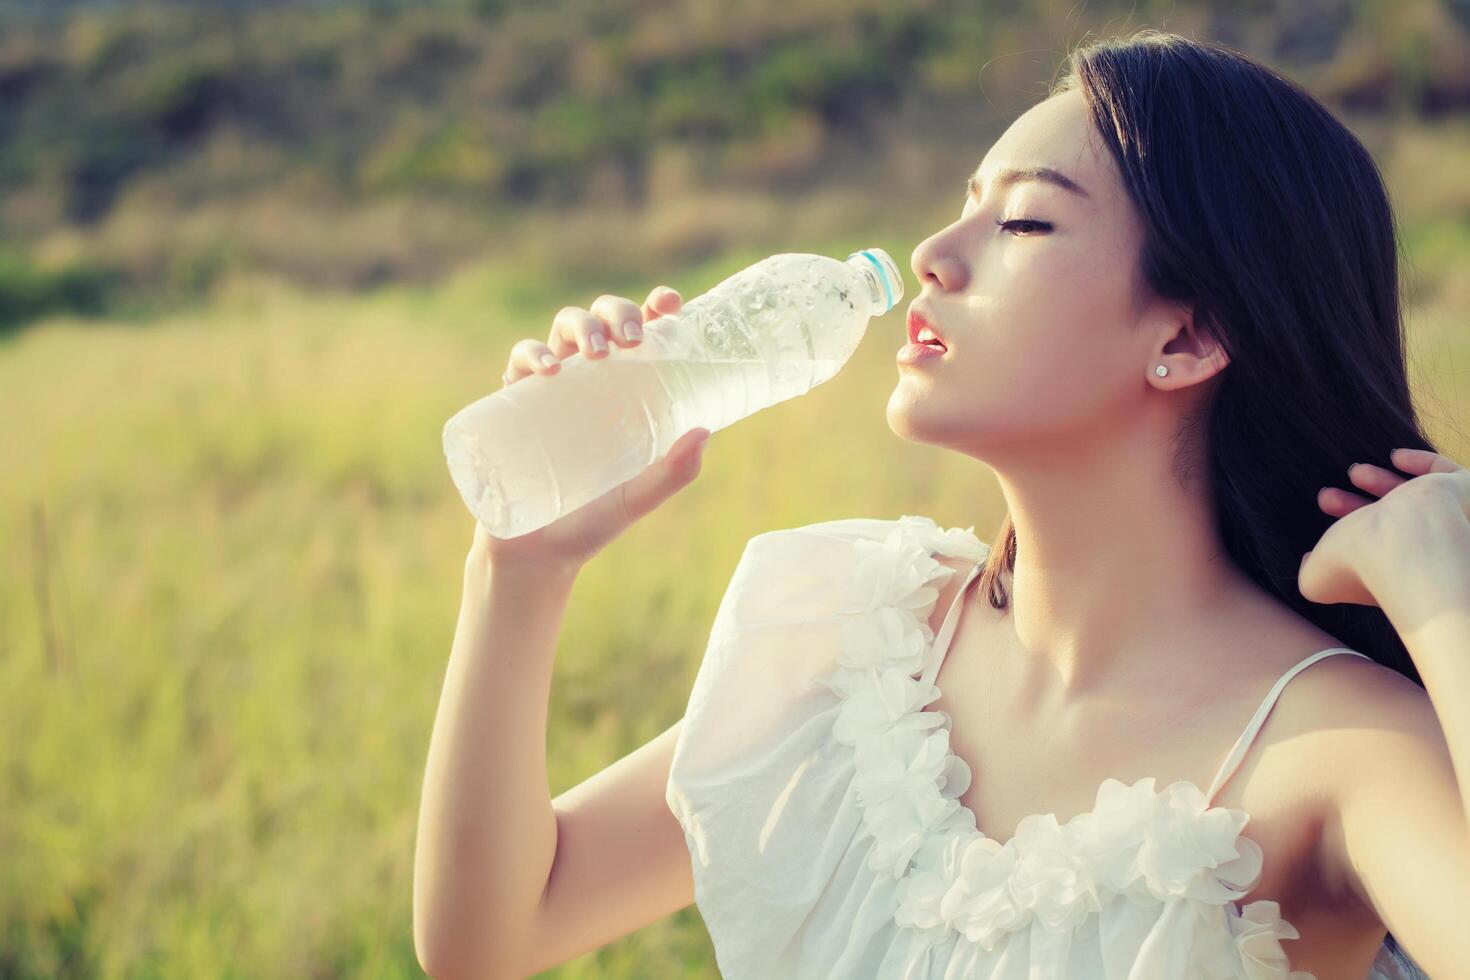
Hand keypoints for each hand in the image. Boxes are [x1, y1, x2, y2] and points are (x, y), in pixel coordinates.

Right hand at [471, 285, 710, 572]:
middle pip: (602, 320)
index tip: (670, 303)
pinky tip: (550, 371)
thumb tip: (705, 432)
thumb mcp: (638, 498)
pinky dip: (532, 355)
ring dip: (582, 327)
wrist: (537, 554)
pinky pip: (519, 363)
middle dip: (617, 313)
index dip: (654, 309)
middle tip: (634, 338)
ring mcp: (551, 389)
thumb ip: (672, 473)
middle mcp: (589, 381)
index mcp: (624, 391)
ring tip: (597, 354)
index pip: (641, 335)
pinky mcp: (514, 404)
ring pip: (562, 329)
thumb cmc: (592, 521)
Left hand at [1299, 448, 1469, 609]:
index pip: (1372, 550)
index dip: (1343, 528)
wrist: (1412, 549)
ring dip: (1382, 482)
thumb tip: (1307, 560)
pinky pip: (1451, 475)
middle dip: (1355, 506)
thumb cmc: (1363, 566)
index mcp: (1396, 573)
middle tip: (1328, 495)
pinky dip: (1423, 463)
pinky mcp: (1466, 494)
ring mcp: (1450, 523)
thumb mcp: (1318, 579)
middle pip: (1391, 524)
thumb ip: (1308, 570)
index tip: (1323, 506)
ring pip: (1418, 499)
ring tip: (1353, 472)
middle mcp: (1426, 550)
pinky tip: (1394, 456)